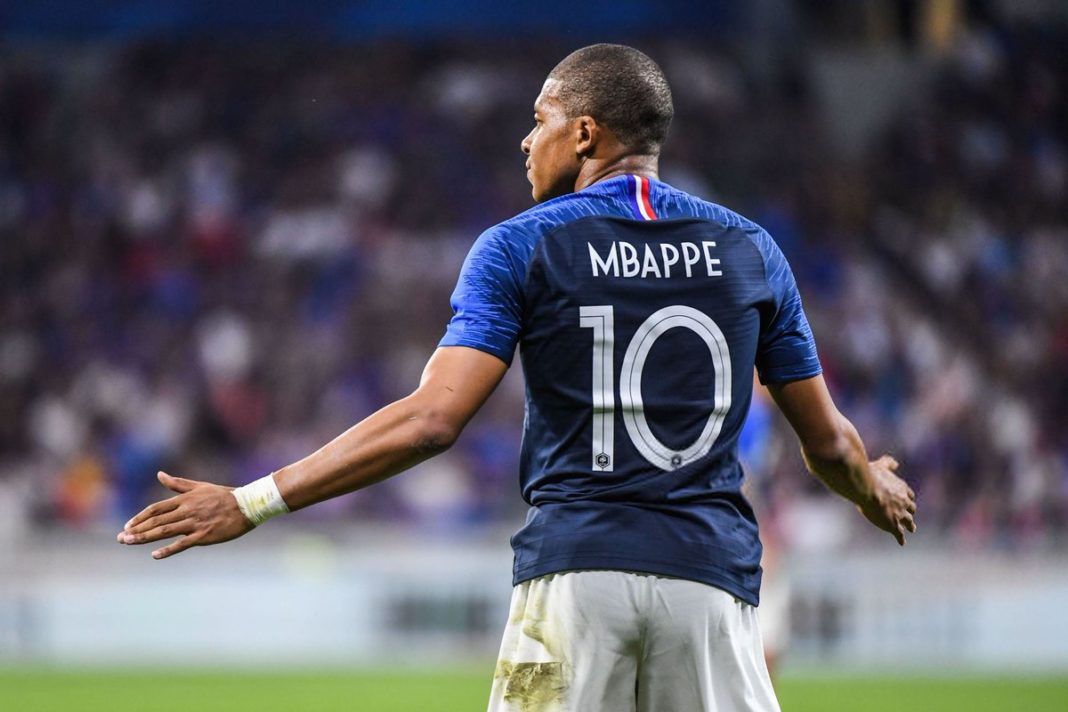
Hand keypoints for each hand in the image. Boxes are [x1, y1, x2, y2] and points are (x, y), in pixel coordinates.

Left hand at [117, 471, 253, 558]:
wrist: (246, 505)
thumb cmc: (223, 496)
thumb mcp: (199, 486)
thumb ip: (177, 483)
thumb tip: (159, 474)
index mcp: (184, 499)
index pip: (156, 509)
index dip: (140, 517)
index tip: (128, 525)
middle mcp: (186, 511)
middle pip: (156, 521)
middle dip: (136, 530)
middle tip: (121, 538)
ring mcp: (194, 523)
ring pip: (164, 531)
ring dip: (145, 538)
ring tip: (129, 543)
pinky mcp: (204, 535)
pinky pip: (182, 544)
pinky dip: (168, 549)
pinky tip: (155, 555)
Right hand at [856, 455, 916, 545]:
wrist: (867, 489)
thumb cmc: (872, 476)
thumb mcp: (881, 466)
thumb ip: (888, 463)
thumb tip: (895, 463)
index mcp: (902, 488)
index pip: (909, 495)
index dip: (907, 498)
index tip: (907, 500)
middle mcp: (904, 502)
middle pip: (911, 509)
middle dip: (910, 512)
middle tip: (910, 515)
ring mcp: (900, 514)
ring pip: (908, 522)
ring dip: (910, 526)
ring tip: (911, 529)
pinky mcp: (893, 525)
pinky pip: (899, 534)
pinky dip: (901, 538)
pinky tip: (901, 543)